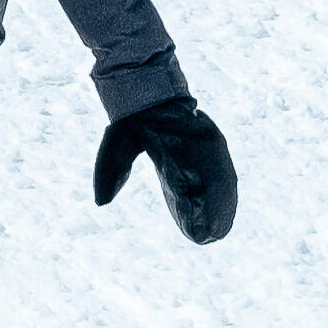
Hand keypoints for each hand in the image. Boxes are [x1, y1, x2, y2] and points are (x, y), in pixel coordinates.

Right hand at [93, 96, 237, 244]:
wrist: (141, 92)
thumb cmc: (128, 120)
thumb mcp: (113, 153)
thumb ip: (110, 176)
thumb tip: (101, 203)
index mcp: (170, 163)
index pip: (183, 193)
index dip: (187, 212)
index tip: (193, 232)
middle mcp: (188, 158)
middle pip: (202, 191)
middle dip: (208, 212)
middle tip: (212, 235)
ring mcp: (200, 148)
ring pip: (215, 183)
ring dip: (219, 206)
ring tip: (220, 228)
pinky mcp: (210, 139)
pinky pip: (221, 167)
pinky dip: (223, 188)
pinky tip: (226, 204)